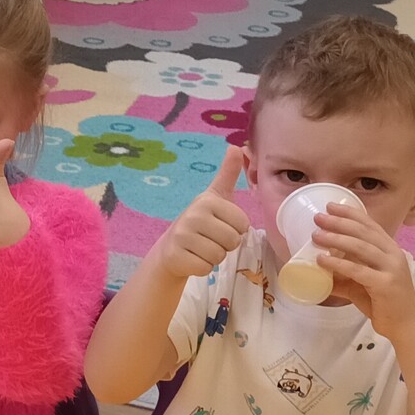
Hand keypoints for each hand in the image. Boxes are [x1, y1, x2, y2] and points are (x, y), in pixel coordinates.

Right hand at [148, 146, 249, 277]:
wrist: (171, 247)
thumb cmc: (201, 221)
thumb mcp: (215, 197)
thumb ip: (227, 173)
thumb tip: (237, 146)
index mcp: (207, 201)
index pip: (242, 224)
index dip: (236, 230)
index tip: (221, 225)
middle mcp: (193, 216)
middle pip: (232, 241)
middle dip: (226, 245)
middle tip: (212, 239)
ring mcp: (182, 236)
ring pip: (219, 256)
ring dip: (215, 257)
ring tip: (202, 248)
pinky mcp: (176, 256)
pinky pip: (205, 268)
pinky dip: (202, 268)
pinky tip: (193, 258)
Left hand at [314, 202, 414, 336]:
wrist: (406, 325)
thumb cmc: (384, 303)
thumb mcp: (361, 285)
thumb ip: (344, 276)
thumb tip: (319, 271)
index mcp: (390, 250)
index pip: (370, 225)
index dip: (351, 214)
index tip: (331, 206)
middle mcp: (393, 254)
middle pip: (363, 232)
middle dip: (339, 222)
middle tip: (318, 217)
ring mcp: (391, 268)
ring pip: (361, 247)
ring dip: (336, 238)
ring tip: (316, 235)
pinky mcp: (385, 284)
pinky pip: (358, 270)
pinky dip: (338, 263)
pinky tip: (322, 259)